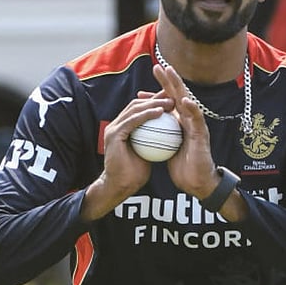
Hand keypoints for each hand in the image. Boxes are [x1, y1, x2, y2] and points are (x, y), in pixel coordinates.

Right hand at [81, 90, 170, 220]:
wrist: (121, 187)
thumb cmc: (135, 174)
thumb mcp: (147, 152)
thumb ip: (152, 140)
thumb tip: (168, 131)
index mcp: (123, 127)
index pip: (140, 109)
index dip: (155, 102)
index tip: (172, 100)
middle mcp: (116, 125)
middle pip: (137, 105)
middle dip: (155, 98)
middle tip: (172, 97)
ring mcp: (114, 128)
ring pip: (135, 109)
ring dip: (153, 103)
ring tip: (169, 102)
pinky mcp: (114, 134)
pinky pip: (133, 120)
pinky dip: (147, 114)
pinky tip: (160, 112)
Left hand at [152, 64, 220, 200]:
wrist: (197, 182)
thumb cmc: (182, 167)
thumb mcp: (166, 148)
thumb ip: (159, 136)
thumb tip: (143, 131)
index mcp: (180, 123)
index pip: (167, 104)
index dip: (155, 96)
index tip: (140, 92)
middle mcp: (189, 120)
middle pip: (178, 96)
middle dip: (168, 81)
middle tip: (158, 67)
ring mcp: (196, 125)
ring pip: (188, 100)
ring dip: (179, 86)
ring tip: (172, 73)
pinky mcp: (202, 134)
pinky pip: (197, 119)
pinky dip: (192, 108)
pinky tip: (185, 100)